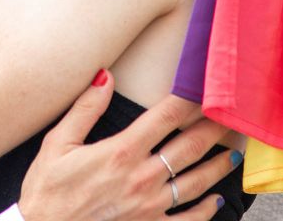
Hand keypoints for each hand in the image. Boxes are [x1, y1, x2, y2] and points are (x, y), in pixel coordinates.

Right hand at [19, 71, 234, 220]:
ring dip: (218, 166)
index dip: (188, 101)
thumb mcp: (58, 142)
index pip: (164, 118)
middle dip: (213, 129)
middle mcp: (141, 178)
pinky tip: (216, 202)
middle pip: (188, 147)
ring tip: (235, 152)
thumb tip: (105, 75)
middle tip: (232, 114)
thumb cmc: (47, 188)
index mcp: (121, 152)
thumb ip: (86, 108)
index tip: (204, 87)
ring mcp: (148, 207)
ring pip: (195, 184)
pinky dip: (205, 212)